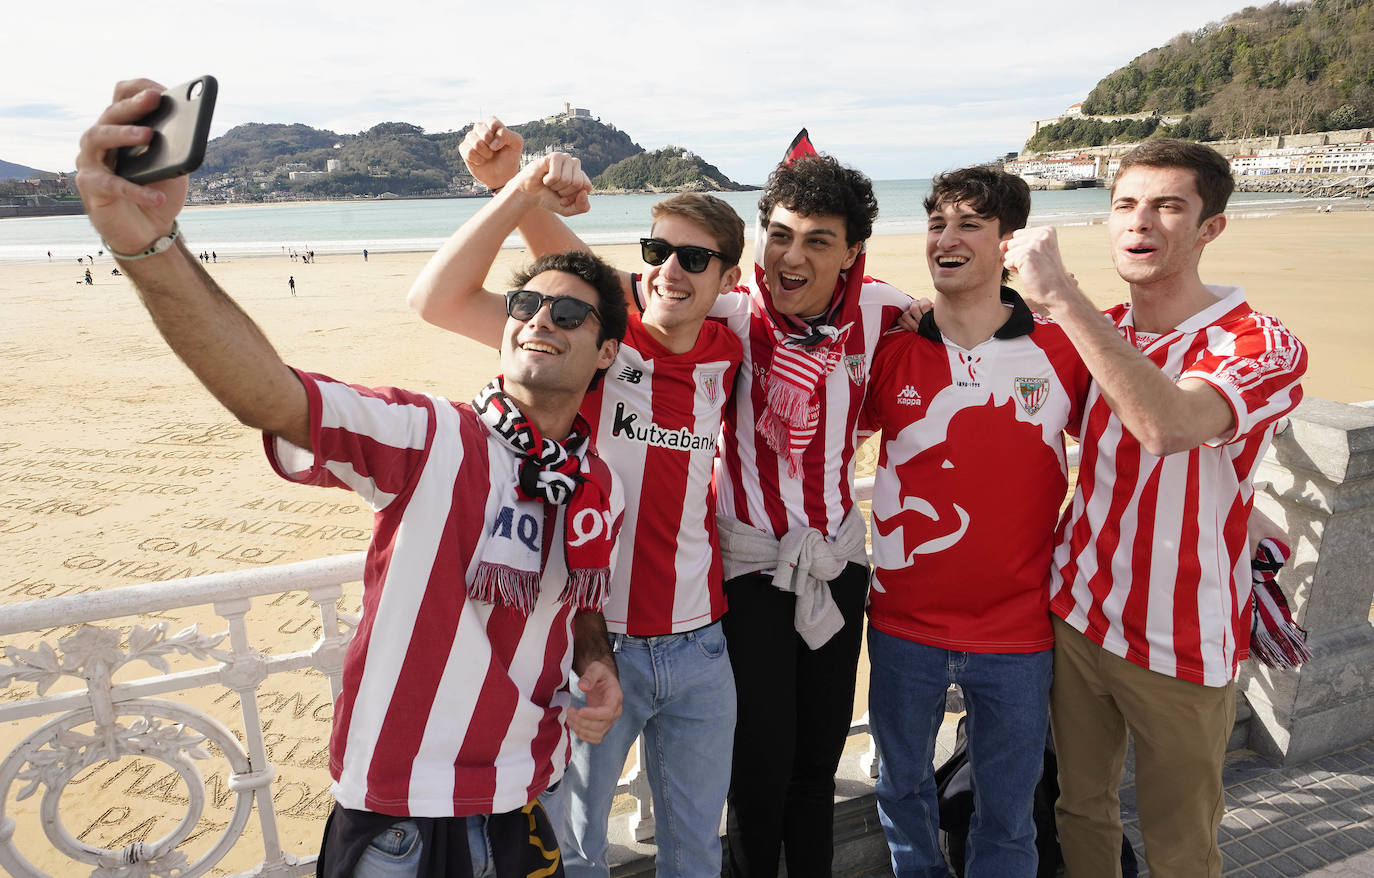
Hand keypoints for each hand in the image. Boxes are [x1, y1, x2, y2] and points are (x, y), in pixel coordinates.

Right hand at [74, 80, 187, 254]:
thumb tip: (188, 129)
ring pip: (99, 138)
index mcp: (120, 128)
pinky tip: (157, 197)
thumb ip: (178, 147)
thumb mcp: (175, 166)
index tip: (160, 90)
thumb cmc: (159, 192)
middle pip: (111, 114)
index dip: (138, 90)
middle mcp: (100, 139)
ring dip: (124, 134)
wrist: (149, 230)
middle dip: (133, 104)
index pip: (121, 97)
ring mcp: (91, 161)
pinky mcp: (91, 188)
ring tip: (149, 135)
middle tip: (154, 99)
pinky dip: (136, 191)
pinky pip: (112, 185)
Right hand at [461, 117, 522, 190]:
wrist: (502, 175)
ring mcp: (471, 138)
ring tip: (489, 156)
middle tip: (494, 150)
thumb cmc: (509, 157)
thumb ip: (507, 135)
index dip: (497, 134)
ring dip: (485, 153)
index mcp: (493, 124)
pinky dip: (478, 159)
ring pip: (475, 142)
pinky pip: (468, 152)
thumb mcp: (516, 143)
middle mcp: (480, 128)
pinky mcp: (464, 148)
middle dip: (490, 144)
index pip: (491, 121)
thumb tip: (492, 143)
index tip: (502, 144)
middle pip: (480, 128)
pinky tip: (481, 161)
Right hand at [514, 152, 591, 216]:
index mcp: (582, 175)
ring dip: (555, 186)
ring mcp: (565, 158)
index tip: (563, 197)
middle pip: (577, 184)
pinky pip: (556, 176)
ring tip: (549, 183)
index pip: (587, 187)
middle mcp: (575, 164)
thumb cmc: (549, 198)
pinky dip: (548, 181)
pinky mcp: (554, 156)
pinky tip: (544, 177)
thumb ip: (582, 207)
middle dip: (564, 192)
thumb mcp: (568, 209)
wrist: (529, 194)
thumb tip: (584, 192)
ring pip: (567, 180)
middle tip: (555, 189)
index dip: (573, 197)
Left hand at [566, 659, 621, 743]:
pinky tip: (574, 725)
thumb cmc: (600, 674)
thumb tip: (582, 686)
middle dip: (582, 721)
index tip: (579, 711)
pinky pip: (595, 738)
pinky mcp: (602, 726)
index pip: (607, 712)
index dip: (593, 714)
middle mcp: (615, 712)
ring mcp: (609, 721)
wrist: (602, 681)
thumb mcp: (596, 668)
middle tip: (569, 711)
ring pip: (597, 734)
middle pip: (601, 725)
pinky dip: (583, 735)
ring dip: (581, 729)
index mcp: (615, 697)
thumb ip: (590, 676)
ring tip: (569, 718)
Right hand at [895, 297, 932, 331]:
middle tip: (924, 327)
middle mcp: (915, 304)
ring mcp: (907, 311)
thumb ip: (935, 313)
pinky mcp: (902, 318)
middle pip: (913, 308)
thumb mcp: (937, 316)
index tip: (931, 320)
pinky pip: (900, 320)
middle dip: (919, 320)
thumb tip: (932, 308)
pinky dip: (905, 326)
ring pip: (905, 315)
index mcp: (924, 302)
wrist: (931, 325)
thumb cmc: (935, 320)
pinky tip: (912, 330)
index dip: (927, 314)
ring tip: (918, 330)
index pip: (924, 305)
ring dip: (912, 324)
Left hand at [1000, 227, 1077, 312]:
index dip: (1023, 250)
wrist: (1057, 291)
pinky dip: (1015, 271)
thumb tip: (1001, 244)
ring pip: (1008, 253)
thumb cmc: (1046, 274)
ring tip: (1033, 269)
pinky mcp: (1026, 255)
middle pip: (1011, 242)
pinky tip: (1029, 273)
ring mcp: (1034, 244)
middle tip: (1036, 265)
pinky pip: (1007, 262)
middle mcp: (1041, 234)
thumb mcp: (1033, 254)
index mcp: (1047, 230)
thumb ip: (1016, 245)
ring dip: (1016, 264)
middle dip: (1018, 256)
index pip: (1018, 235)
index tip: (1038, 258)